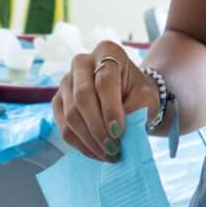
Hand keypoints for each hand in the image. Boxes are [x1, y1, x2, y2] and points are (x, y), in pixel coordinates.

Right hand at [52, 42, 157, 162]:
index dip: (111, 109)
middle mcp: (82, 62)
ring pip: (70, 114)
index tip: (120, 132)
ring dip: (89, 140)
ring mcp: (66, 81)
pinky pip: (63, 126)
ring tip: (108, 155)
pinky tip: (96, 153)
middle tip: (114, 149)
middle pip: (82, 96)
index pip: (104, 81)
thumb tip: (118, 131)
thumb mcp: (147, 97)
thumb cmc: (139, 94)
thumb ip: (136, 109)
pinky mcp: (58, 101)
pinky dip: (80, 144)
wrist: (129, 96)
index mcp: (107, 52)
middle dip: (98, 128)